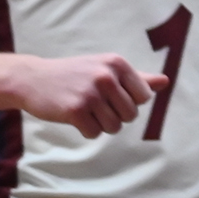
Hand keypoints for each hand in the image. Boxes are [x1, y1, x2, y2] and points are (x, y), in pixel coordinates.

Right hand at [14, 52, 161, 136]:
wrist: (33, 79)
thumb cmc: (75, 74)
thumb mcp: (106, 68)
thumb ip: (137, 77)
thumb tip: (165, 82)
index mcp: (117, 64)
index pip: (144, 97)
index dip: (130, 102)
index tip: (113, 96)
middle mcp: (106, 76)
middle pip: (131, 115)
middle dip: (116, 116)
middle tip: (97, 105)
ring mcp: (90, 93)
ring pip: (114, 127)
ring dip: (102, 125)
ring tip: (88, 111)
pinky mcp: (75, 110)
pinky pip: (95, 134)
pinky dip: (87, 131)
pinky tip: (76, 117)